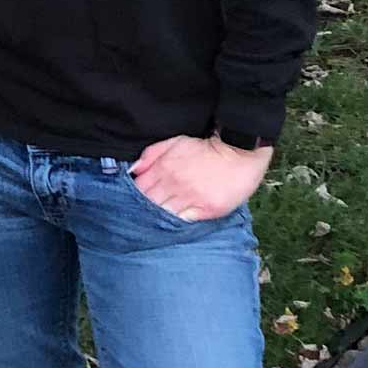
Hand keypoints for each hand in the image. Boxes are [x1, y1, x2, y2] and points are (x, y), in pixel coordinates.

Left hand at [130, 134, 272, 221]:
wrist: (237, 153)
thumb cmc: (205, 149)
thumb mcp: (175, 142)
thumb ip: (151, 155)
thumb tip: (133, 170)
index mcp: (164, 168)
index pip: (139, 189)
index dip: (132, 197)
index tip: (130, 202)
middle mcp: (175, 184)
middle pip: (149, 204)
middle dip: (141, 211)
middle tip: (137, 218)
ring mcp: (191, 198)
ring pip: (164, 214)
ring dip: (157, 219)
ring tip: (154, 223)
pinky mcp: (207, 209)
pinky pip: (185, 221)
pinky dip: (177, 223)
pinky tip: (172, 225)